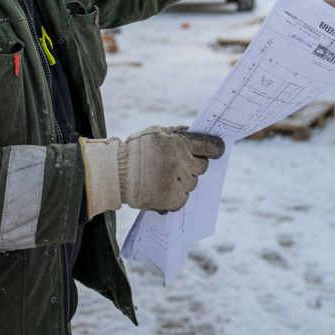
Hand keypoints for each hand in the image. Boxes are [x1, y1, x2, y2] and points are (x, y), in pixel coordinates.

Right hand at [80, 126, 224, 216]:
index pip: (210, 147)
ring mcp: (178, 183)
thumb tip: (199, 135)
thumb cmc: (136, 150)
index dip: (215, 149)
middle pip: (202, 167)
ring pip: (193, 183)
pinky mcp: (172, 201)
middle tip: (178, 165)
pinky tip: (162, 189)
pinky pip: (183, 198)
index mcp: (180, 144)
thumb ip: (179, 134)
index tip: (218, 150)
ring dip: (184, 181)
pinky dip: (176, 195)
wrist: (116, 174)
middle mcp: (182, 163)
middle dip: (194, 165)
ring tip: (164, 177)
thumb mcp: (157, 132)